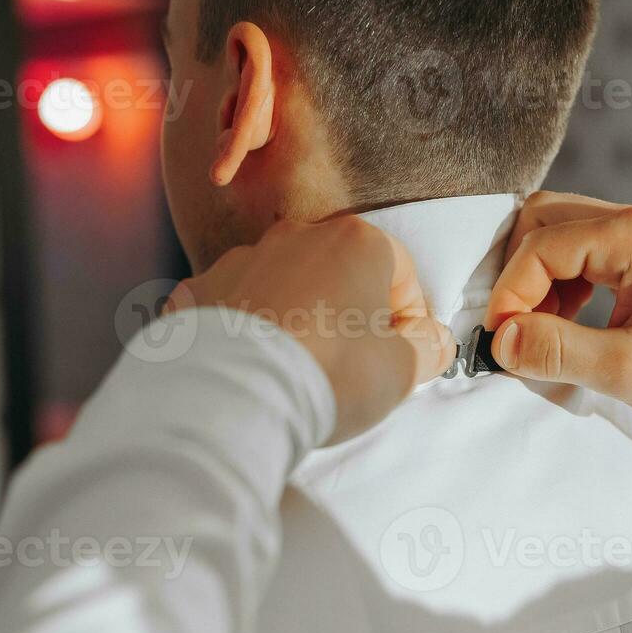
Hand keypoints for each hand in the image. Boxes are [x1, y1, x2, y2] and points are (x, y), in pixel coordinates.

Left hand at [170, 216, 454, 443]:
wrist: (235, 396)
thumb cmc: (330, 373)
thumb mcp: (405, 370)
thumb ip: (429, 347)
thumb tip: (432, 339)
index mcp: (357, 242)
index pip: (402, 273)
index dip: (409, 318)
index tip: (402, 356)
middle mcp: (297, 236)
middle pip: (339, 272)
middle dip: (349, 313)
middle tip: (350, 366)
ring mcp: (242, 259)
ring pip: (283, 284)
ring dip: (295, 316)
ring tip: (295, 369)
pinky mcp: (199, 290)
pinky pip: (230, 303)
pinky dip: (241, 327)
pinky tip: (247, 364)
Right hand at [483, 192, 631, 426]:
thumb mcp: (630, 370)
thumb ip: (558, 351)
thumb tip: (500, 340)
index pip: (540, 247)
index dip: (510, 294)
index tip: (502, 342)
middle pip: (542, 223)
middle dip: (516, 276)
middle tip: (514, 330)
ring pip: (559, 237)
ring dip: (537, 282)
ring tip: (541, 334)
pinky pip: (582, 256)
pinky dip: (560, 287)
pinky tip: (566, 328)